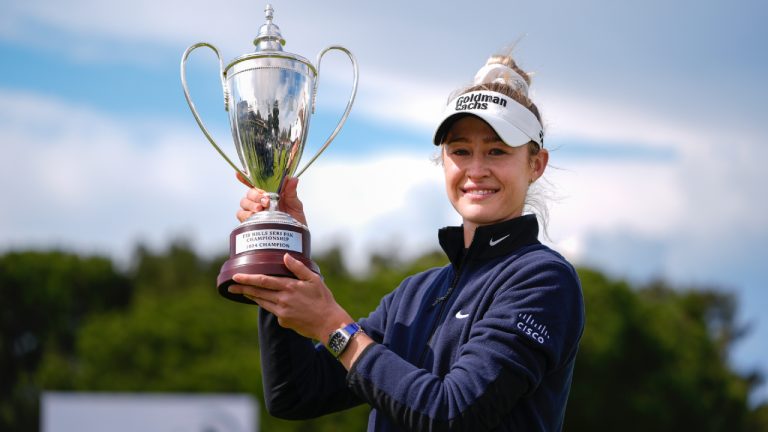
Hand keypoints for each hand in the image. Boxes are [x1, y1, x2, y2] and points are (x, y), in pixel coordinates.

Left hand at [228, 253, 352, 341]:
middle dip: (243, 289)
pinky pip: (273, 311)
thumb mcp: (314, 279)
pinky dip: (270, 305)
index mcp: (289, 287)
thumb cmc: (323, 299)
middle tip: (230, 287)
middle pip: (258, 293)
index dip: (248, 278)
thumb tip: (285, 256)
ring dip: (251, 297)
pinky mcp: (283, 321)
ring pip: (262, 302)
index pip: (263, 281)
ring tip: (242, 292)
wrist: (328, 323)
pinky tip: (271, 302)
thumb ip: (298, 267)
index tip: (236, 277)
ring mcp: (282, 312)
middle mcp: (282, 300)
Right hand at [236, 174, 307, 225]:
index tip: (237, 173)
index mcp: (269, 193)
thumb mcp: (296, 205)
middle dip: (255, 196)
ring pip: (243, 203)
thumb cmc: (295, 220)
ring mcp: (254, 212)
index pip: (255, 183)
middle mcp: (259, 201)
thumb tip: (293, 179)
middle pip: (249, 193)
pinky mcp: (251, 222)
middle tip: (265, 201)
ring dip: (251, 204)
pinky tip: (255, 216)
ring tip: (261, 209)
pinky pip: (242, 216)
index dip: (245, 177)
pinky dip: (247, 215)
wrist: (294, 238)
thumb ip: (291, 192)